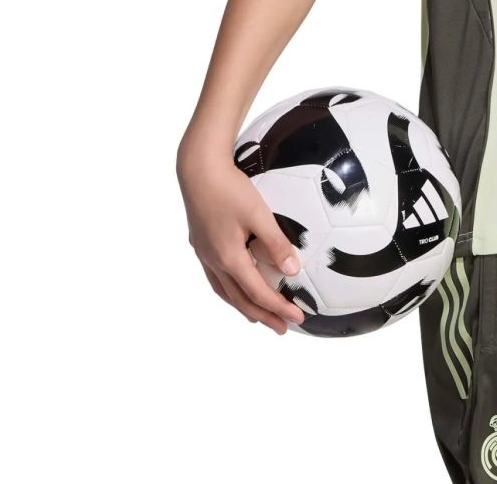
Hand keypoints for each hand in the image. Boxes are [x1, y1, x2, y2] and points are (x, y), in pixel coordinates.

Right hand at [177, 135, 307, 334]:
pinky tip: (235, 285)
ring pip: (224, 291)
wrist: (198, 168)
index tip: (298, 317)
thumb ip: (276, 243)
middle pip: (240, 299)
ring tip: (257, 316)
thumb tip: (293, 271)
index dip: (279, 308)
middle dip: (263, 316)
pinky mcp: (200, 243)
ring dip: (243, 306)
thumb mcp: (259, 214)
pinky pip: (216, 278)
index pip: (258, 293)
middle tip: (282, 328)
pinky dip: (229, 289)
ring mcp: (204, 254)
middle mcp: (213, 261)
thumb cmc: (230, 189)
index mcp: (229, 258)